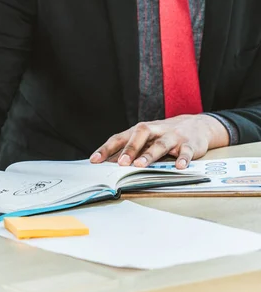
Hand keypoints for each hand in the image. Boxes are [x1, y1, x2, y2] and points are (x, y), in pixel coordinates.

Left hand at [90, 114, 229, 168]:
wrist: (197, 125)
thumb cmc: (163, 135)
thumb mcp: (145, 140)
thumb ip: (128, 151)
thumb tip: (107, 165)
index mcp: (140, 131)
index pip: (120, 138)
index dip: (106, 149)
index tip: (94, 160)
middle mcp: (155, 131)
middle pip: (140, 135)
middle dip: (129, 149)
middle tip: (120, 163)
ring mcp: (173, 137)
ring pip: (160, 144)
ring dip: (149, 155)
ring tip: (140, 165)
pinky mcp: (189, 144)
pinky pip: (186, 151)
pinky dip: (183, 159)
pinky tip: (179, 167)